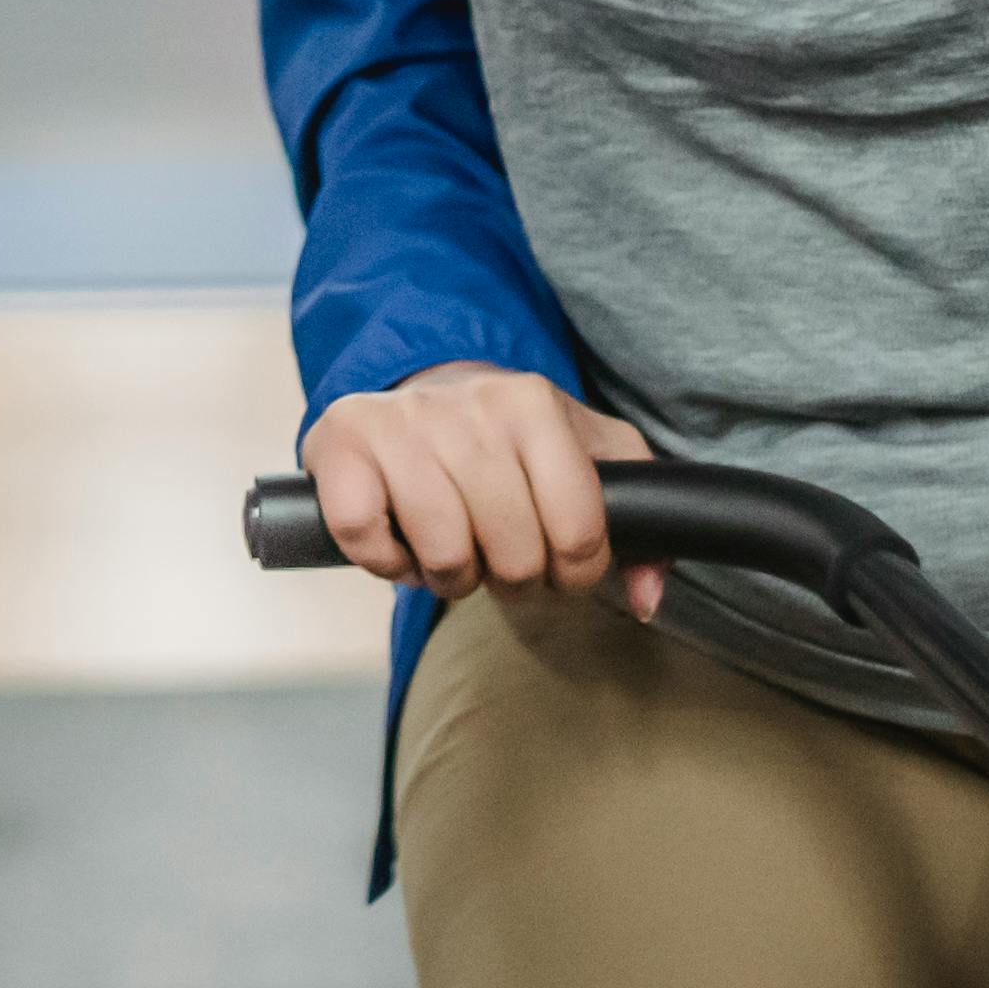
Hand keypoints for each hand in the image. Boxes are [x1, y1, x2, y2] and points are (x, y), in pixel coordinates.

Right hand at [300, 362, 662, 615]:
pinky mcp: (341, 442)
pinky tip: (399, 538)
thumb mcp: (592, 456)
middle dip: (509, 578)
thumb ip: (638, 525)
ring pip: (444, 554)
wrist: (425, 386)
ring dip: (448, 575)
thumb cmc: (513, 440)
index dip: (571, 573)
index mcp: (534, 404)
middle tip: (496, 554)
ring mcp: (401, 422)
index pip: (578, 533)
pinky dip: (385, 561)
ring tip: (449, 547)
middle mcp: (469, 405)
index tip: (555, 560)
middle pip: (513, 555)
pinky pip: (367, 539)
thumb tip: (647, 601)